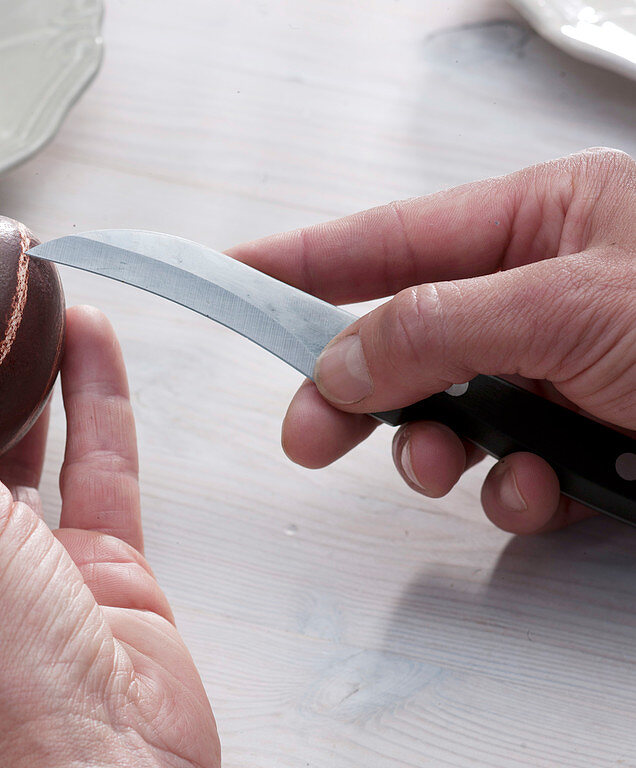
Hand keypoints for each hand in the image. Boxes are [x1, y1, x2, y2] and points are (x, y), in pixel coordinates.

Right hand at [228, 148, 635, 533]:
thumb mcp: (567, 306)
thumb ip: (438, 329)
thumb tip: (341, 364)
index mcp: (544, 220)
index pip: (389, 237)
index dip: (303, 260)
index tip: (234, 274)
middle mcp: (544, 292)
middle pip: (403, 342)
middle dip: (357, 396)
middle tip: (308, 433)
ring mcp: (566, 372)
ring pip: (450, 419)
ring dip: (439, 455)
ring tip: (454, 468)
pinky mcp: (586, 443)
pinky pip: (510, 475)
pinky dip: (513, 494)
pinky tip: (544, 489)